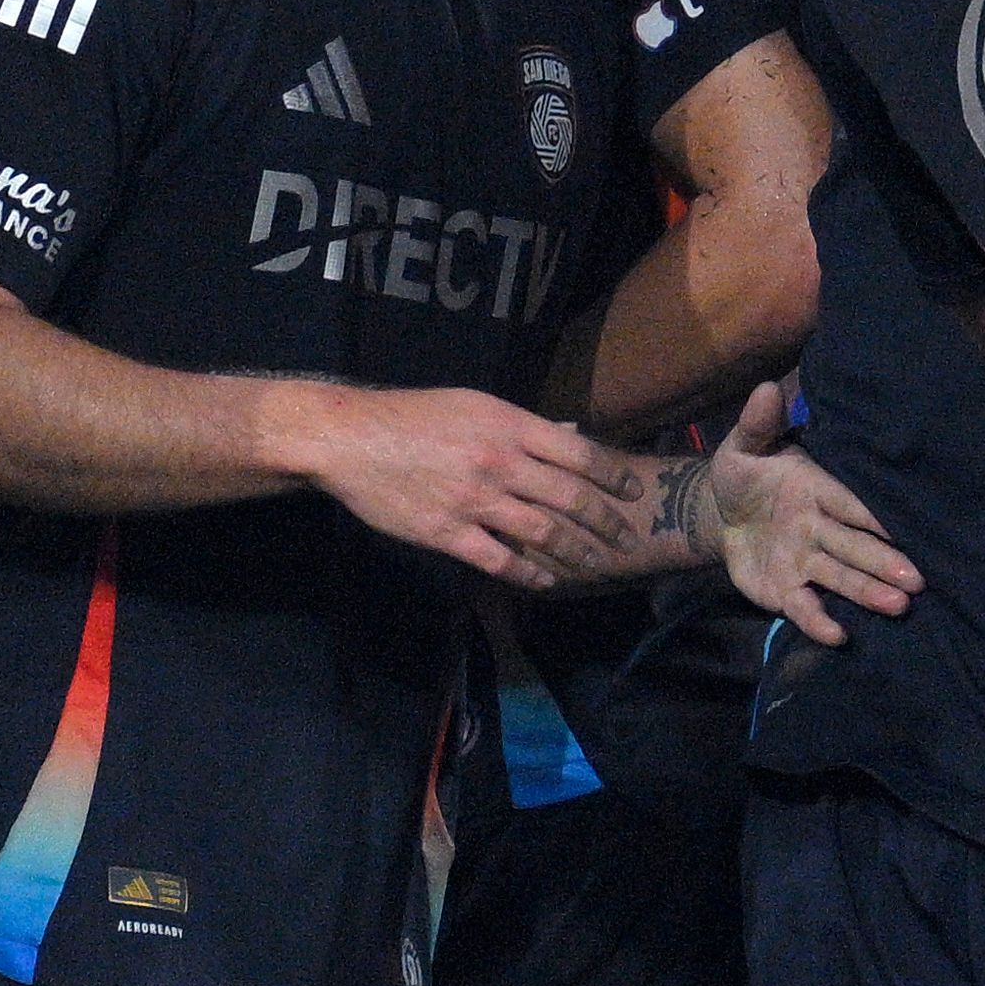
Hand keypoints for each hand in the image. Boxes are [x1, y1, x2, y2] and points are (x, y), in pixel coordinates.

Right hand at [292, 385, 645, 591]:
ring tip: (595, 562)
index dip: (613, 475)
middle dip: (606, 521)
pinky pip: (501, 560)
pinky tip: (546, 580)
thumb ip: (519, 426)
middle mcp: (499, 463)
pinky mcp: (448, 533)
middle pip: (570, 497)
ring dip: (576, 552)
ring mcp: (475, 500)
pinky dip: (530, 573)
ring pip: (543, 532)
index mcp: (508, 425)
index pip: (579, 453)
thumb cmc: (413, 416)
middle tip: (626, 535)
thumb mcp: (473, 404)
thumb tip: (567, 439)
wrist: (352, 438)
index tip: (632, 490)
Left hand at [705, 382, 921, 645]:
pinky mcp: (786, 590)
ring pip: (840, 578)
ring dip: (868, 593)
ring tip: (899, 607)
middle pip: (854, 547)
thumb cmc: (743, 475)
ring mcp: (806, 562)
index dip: (871, 516)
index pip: (848, 504)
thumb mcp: (743, 446)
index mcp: (815, 490)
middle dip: (884, 562)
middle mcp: (819, 528)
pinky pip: (805, 606)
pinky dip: (819, 621)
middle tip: (917, 581)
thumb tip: (766, 389)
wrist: (720, 514)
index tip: (901, 528)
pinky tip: (838, 637)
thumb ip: (757, 424)